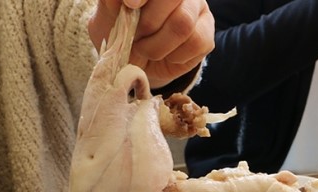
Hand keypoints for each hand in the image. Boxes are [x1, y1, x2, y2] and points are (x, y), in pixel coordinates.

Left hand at [89, 0, 214, 88]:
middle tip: (136, 36)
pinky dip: (174, 55)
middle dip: (149, 22)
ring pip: (183, 24)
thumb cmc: (124, 30)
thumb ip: (113, 0)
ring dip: (158, 44)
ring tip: (146, 50)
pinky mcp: (207, 36)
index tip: (129, 5)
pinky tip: (166, 55)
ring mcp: (199, 12)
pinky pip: (195, 43)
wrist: (137, 60)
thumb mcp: (110, 12)